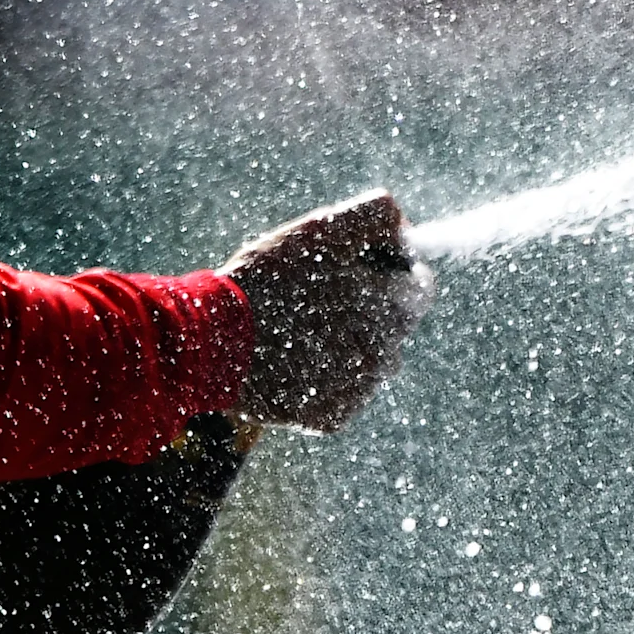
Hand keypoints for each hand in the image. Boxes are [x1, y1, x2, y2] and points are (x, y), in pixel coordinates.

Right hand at [219, 189, 430, 434]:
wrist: (213, 342)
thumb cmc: (268, 279)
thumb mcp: (323, 227)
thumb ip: (376, 216)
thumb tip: (404, 229)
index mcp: (392, 308)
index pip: (420, 287)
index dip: (392, 270)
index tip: (361, 266)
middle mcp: (386, 357)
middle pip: (394, 327)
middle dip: (369, 308)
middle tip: (321, 295)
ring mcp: (359, 392)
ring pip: (368, 361)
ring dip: (347, 343)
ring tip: (298, 327)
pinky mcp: (331, 417)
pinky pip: (340, 392)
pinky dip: (322, 376)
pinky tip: (288, 359)